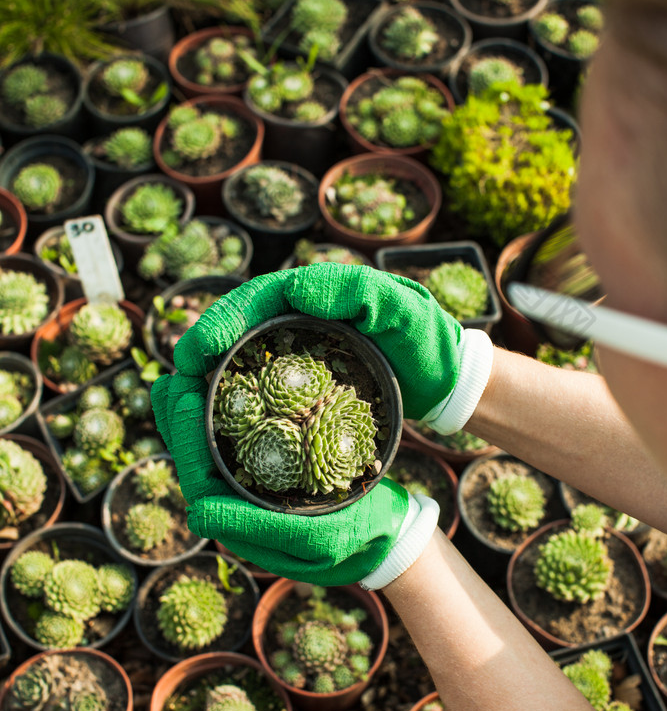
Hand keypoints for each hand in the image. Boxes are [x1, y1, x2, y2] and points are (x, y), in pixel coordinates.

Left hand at [150, 370, 413, 585]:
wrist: (390, 535)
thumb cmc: (357, 537)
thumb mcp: (313, 538)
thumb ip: (256, 527)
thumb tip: (196, 512)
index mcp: (242, 526)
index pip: (199, 481)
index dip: (185, 440)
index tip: (184, 396)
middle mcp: (240, 507)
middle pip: (198, 462)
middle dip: (180, 420)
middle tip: (172, 376)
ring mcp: (255, 488)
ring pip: (212, 449)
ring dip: (194, 413)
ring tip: (183, 374)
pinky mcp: (273, 471)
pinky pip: (238, 441)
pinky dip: (223, 412)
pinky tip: (221, 384)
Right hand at [171, 263, 463, 420]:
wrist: (444, 376)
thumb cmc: (425, 338)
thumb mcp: (401, 309)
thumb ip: (356, 290)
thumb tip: (293, 287)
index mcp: (310, 294)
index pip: (251, 302)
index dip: (218, 323)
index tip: (198, 351)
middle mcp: (294, 317)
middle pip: (232, 329)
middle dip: (200, 350)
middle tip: (178, 381)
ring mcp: (293, 349)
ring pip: (235, 357)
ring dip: (206, 377)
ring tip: (183, 405)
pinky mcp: (297, 379)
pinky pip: (252, 383)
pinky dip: (228, 397)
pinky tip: (214, 423)